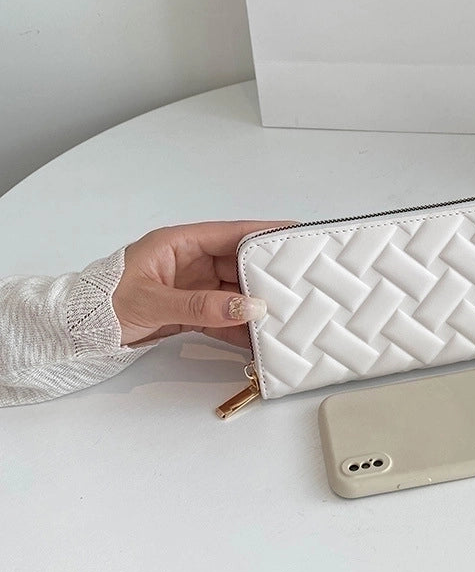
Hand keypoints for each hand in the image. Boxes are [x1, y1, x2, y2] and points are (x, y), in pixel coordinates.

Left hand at [112, 221, 291, 347]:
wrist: (78, 331)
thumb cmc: (103, 304)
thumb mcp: (152, 301)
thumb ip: (201, 306)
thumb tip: (249, 308)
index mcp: (180, 244)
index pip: (231, 234)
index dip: (265, 233)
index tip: (295, 235)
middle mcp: (191, 262)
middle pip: (239, 265)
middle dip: (267, 276)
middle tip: (299, 284)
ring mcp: (193, 288)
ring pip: (235, 294)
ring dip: (257, 306)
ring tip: (285, 315)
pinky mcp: (192, 311)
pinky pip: (223, 317)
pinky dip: (240, 329)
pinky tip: (259, 338)